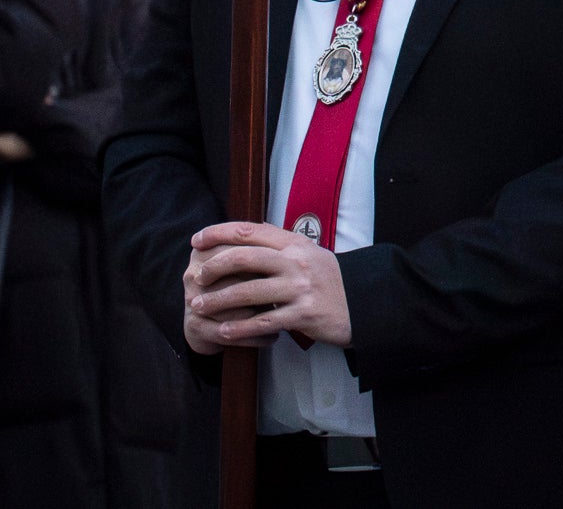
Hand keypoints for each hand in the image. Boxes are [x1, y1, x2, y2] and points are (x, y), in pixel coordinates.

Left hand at [184, 222, 351, 351]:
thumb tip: (240, 244)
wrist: (365, 302)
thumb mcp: (308, 255)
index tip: (197, 240)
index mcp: (295, 243)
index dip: (218, 233)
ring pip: (248, 292)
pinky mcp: (303, 315)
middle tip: (196, 278)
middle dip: (213, 267)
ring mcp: (300, 288)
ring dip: (218, 301)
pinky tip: (224, 332)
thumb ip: (278, 248)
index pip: (249, 230)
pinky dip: (240, 328)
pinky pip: (264, 322)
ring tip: (199, 307)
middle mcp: (296, 261)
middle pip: (244, 258)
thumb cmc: (330, 280)